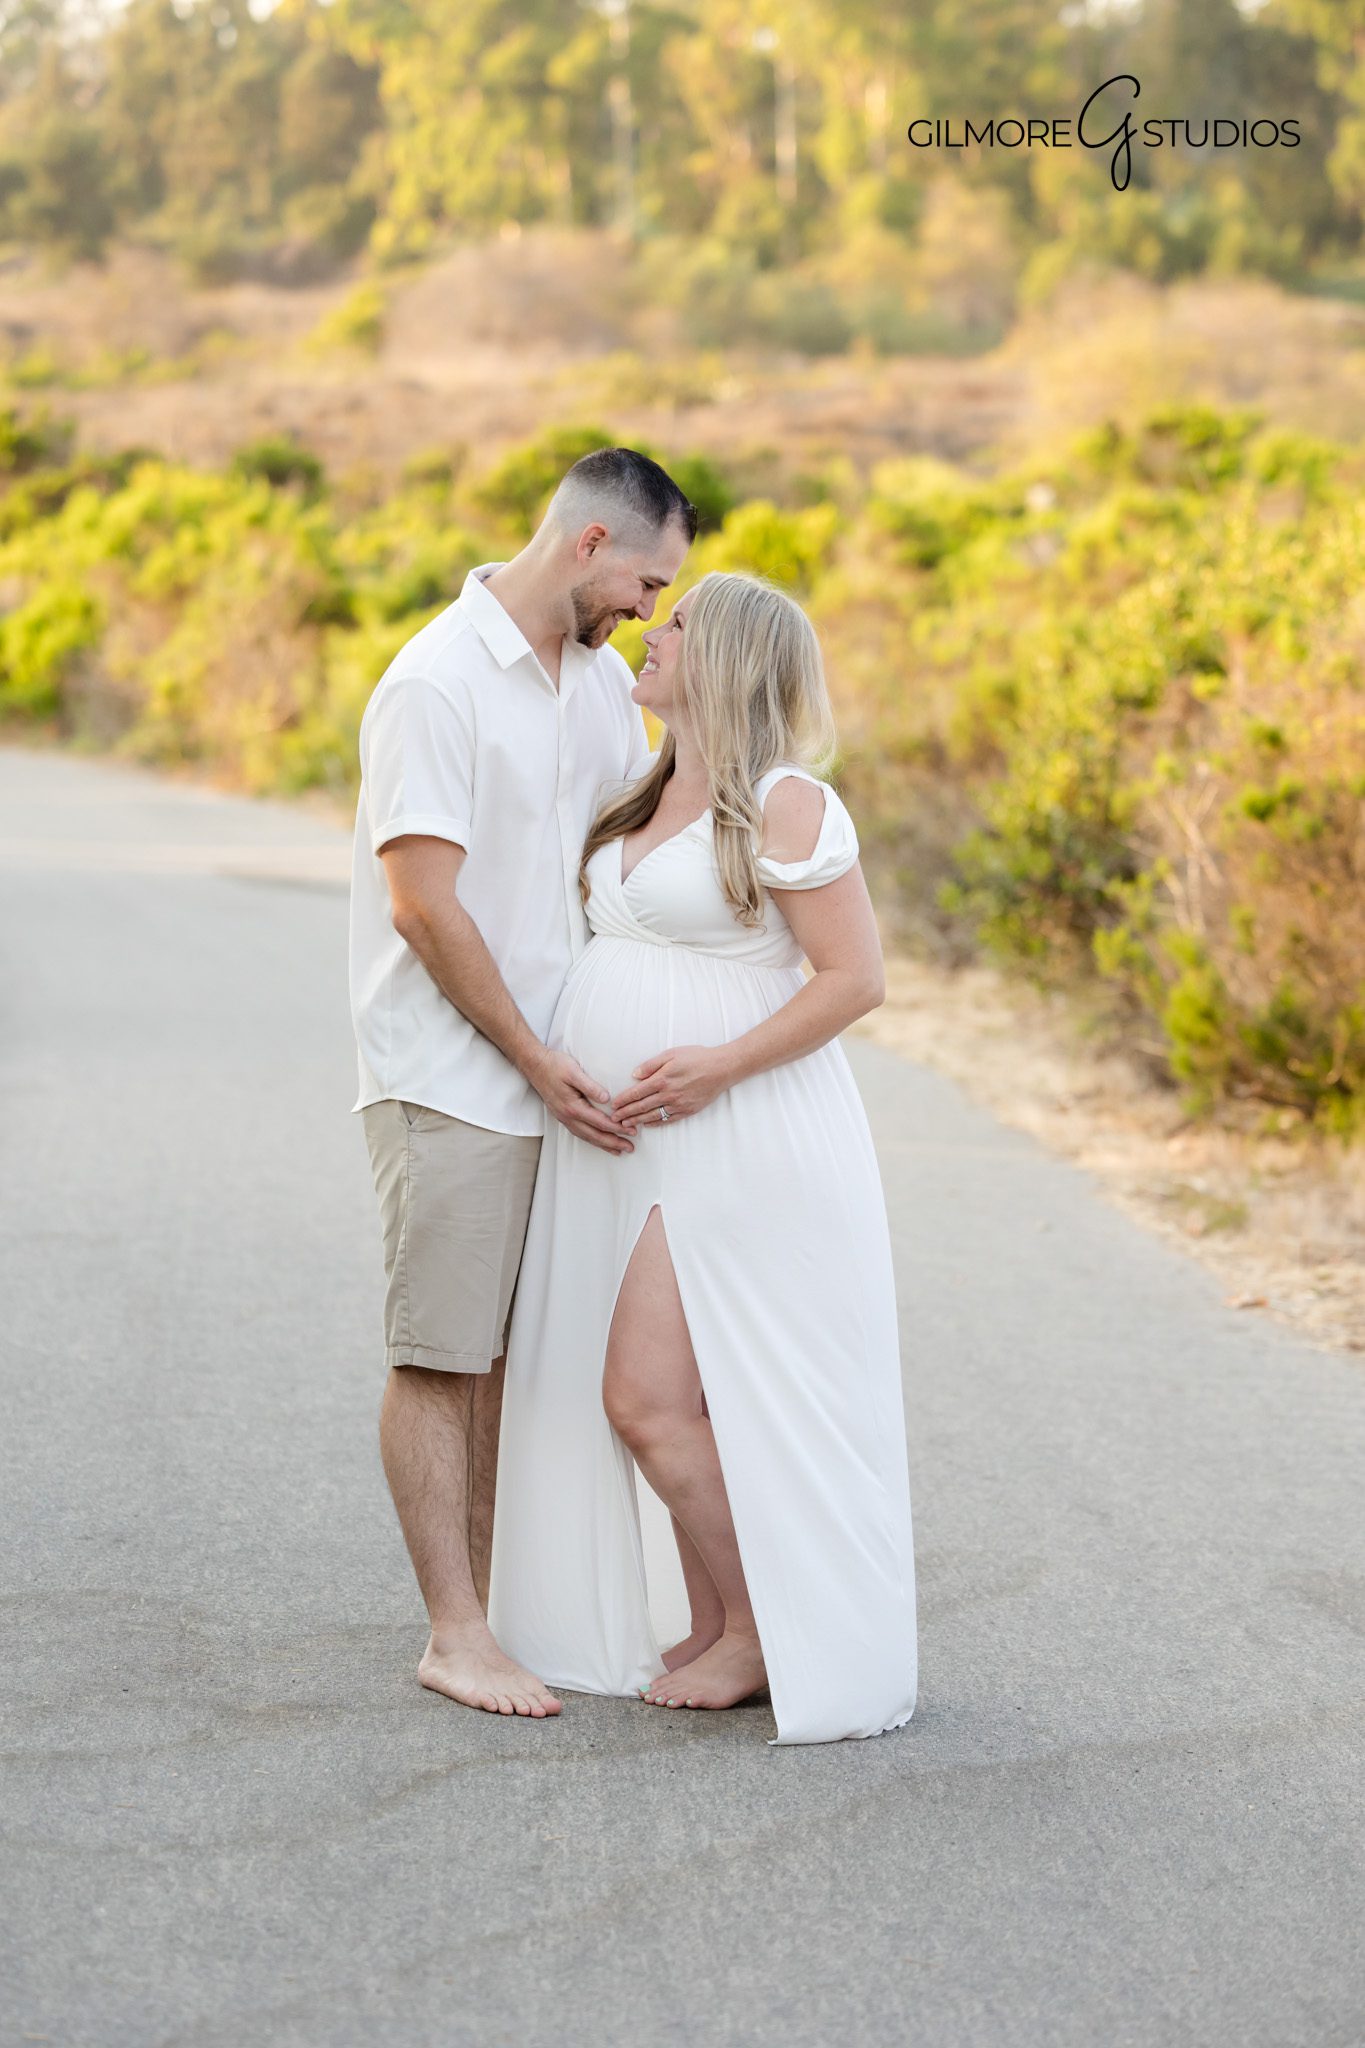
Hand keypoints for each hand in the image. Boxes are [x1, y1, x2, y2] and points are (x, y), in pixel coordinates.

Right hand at [533, 1049, 634, 1153]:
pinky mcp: (562, 1116)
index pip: (600, 1122)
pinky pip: (580, 1133)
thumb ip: (590, 1086)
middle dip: (613, 1143)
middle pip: (594, 1135)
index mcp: (573, 1107)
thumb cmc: (555, 1065)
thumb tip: (607, 1098)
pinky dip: (592, 1139)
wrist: (535, 1066)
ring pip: (587, 1137)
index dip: (617, 1128)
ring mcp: (564, 1118)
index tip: (631, 1132)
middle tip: (630, 1148)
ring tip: (618, 1150)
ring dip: (603, 1144)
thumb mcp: (574, 1071)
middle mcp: (568, 1117)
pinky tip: (599, 1140)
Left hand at [610, 1045, 731, 1130]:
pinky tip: (647, 1124)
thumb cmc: (697, 1057)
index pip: (637, 1092)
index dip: (623, 1100)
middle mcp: (669, 1094)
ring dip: (637, 1120)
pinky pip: (668, 1119)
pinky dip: (655, 1123)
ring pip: (653, 1115)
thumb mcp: (671, 1054)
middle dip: (626, 1113)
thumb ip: (651, 1065)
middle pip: (642, 1106)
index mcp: (662, 1079)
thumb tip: (634, 1075)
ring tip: (625, 1124)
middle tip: (613, 1119)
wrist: (722, 1068)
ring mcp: (679, 1104)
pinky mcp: (688, 1110)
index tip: (613, 1105)